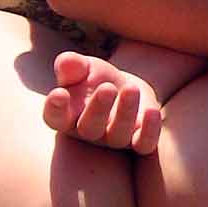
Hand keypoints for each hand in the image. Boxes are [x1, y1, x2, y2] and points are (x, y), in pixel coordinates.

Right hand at [43, 49, 162, 152]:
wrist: (125, 89)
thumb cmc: (94, 79)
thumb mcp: (82, 67)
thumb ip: (71, 65)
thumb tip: (68, 62)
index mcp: (66, 116)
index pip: (55, 118)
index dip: (55, 109)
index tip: (60, 93)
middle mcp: (88, 133)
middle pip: (89, 128)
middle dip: (98, 108)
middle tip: (107, 87)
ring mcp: (114, 139)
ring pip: (118, 134)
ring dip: (125, 112)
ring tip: (130, 88)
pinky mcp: (139, 141)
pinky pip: (144, 144)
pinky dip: (150, 131)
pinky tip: (152, 111)